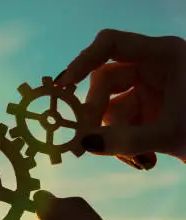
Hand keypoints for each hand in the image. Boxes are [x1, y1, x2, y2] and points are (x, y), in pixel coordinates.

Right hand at [55, 29, 185, 169]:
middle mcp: (153, 66)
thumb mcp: (169, 135)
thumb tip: (83, 144)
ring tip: (135, 160)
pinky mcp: (150, 108)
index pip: (110, 44)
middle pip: (104, 81)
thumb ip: (125, 139)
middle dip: (96, 113)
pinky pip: (121, 121)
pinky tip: (143, 161)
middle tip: (89, 141)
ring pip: (110, 105)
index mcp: (164, 55)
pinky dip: (124, 141)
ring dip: (113, 134)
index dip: (82, 61)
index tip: (63, 87)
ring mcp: (151, 88)